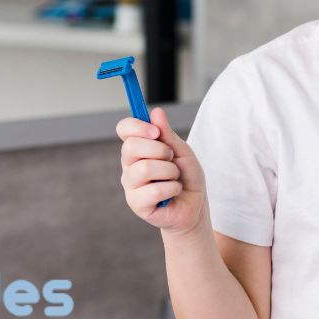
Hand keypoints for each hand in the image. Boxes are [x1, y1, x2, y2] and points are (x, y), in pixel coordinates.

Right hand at [116, 107, 207, 235]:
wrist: (195, 206)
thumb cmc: (186, 177)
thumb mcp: (182, 151)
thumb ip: (168, 134)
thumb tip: (156, 112)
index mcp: (138, 148)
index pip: (124, 129)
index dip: (137, 126)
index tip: (156, 132)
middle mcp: (129, 165)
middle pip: (131, 147)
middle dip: (160, 150)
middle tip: (172, 159)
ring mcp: (130, 185)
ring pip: (145, 169)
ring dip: (169, 171)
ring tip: (174, 178)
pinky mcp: (136, 204)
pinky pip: (154, 190)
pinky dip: (172, 188)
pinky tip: (173, 192)